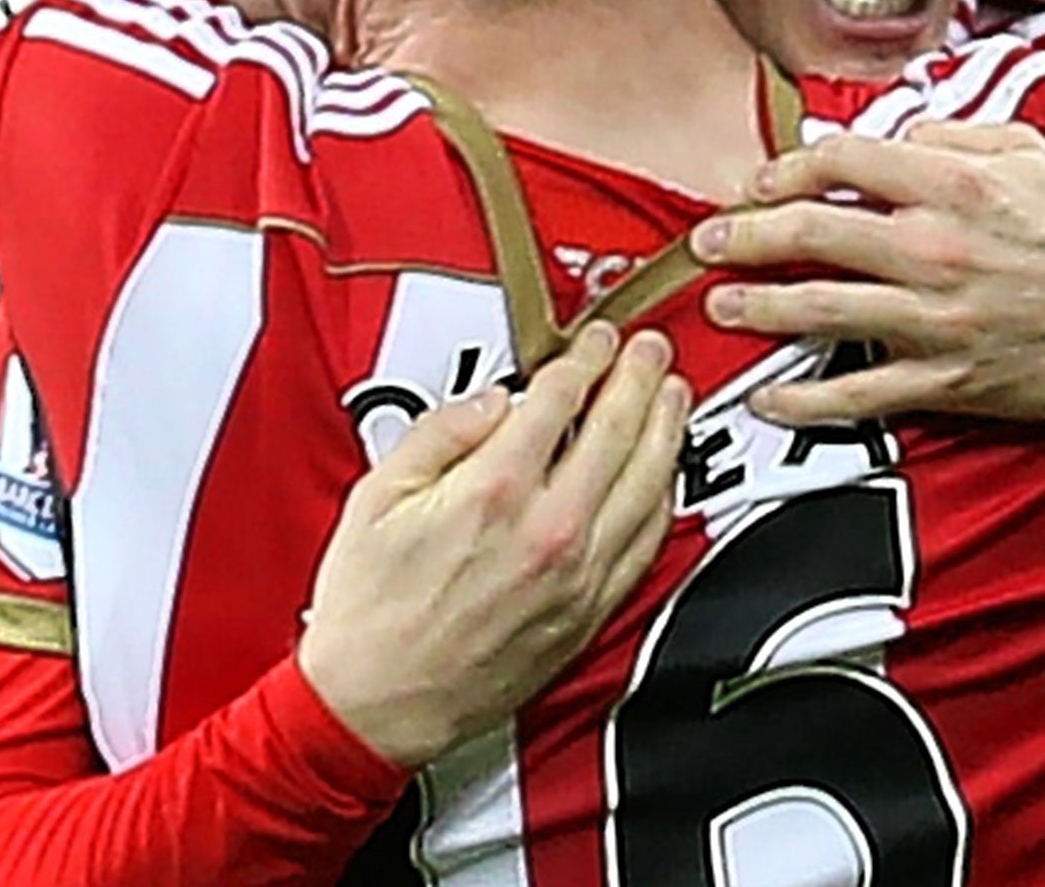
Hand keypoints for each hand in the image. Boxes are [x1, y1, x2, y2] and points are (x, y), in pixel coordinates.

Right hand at [297, 322, 689, 768]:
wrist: (375, 702)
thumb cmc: (371, 611)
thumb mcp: (378, 496)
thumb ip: (441, 432)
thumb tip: (491, 400)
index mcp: (493, 492)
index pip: (559, 400)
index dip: (584, 358)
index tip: (593, 341)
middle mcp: (547, 531)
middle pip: (617, 431)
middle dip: (638, 378)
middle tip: (650, 350)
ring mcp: (577, 575)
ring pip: (647, 484)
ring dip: (666, 429)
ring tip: (673, 394)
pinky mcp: (589, 612)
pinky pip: (646, 542)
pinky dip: (664, 497)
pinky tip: (665, 474)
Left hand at [690, 122, 1044, 425]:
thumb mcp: (1030, 149)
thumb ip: (953, 134)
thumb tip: (896, 134)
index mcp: (952, 184)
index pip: (841, 165)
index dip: (787, 170)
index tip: (760, 184)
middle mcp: (933, 249)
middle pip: (812, 236)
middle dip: (745, 237)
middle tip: (708, 243)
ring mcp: (935, 320)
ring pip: (821, 312)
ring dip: (759, 309)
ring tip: (720, 308)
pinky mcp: (946, 380)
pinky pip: (860, 395)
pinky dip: (807, 403)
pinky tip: (769, 400)